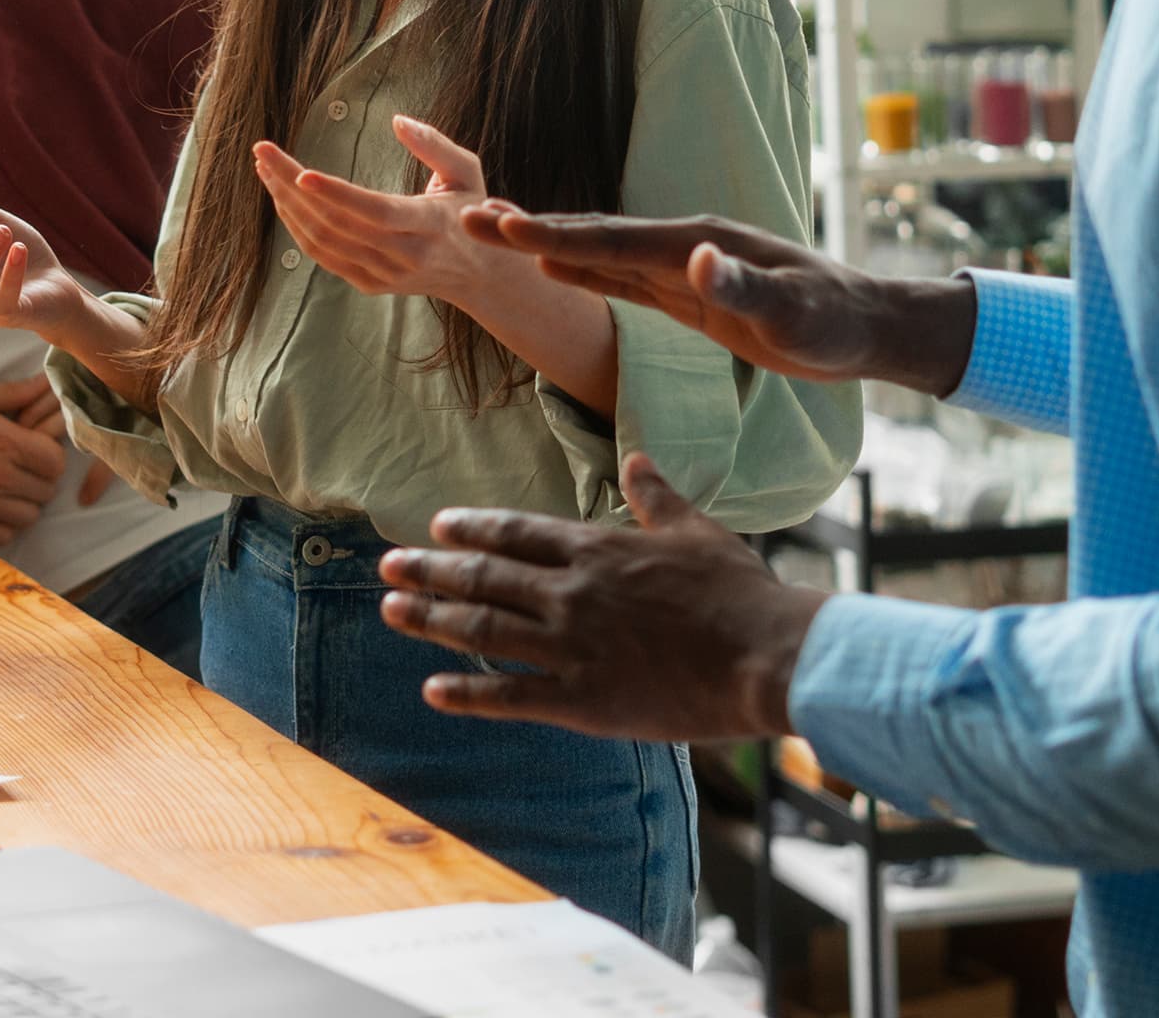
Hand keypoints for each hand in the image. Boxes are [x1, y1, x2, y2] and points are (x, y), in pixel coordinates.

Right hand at [0, 381, 67, 545]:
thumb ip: (14, 394)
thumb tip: (48, 382)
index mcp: (1, 440)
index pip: (55, 461)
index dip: (51, 454)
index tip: (36, 447)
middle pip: (46, 491)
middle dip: (40, 478)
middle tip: (24, 466)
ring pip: (28, 517)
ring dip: (25, 503)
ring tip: (10, 487)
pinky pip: (1, 535)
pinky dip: (3, 524)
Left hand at [254, 115, 521, 307]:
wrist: (477, 275)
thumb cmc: (469, 211)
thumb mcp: (467, 171)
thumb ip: (434, 144)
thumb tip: (397, 120)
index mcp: (431, 224)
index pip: (377, 212)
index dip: (337, 195)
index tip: (301, 173)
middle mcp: (405, 255)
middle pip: (336, 223)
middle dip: (292, 186)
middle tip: (263, 152)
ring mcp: (384, 274)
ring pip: (322, 241)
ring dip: (287, 204)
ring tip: (266, 168)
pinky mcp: (369, 284)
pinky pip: (322, 255)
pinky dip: (296, 225)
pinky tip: (282, 196)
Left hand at [378, 454, 826, 742]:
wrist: (768, 655)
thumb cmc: (740, 592)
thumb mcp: (697, 530)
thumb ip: (656, 497)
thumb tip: (638, 459)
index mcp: (598, 549)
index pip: (518, 532)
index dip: (473, 528)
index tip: (437, 525)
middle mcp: (572, 592)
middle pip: (484, 576)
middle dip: (431, 570)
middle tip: (390, 566)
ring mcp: (573, 645)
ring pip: (484, 628)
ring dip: (432, 619)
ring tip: (391, 611)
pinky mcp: (583, 698)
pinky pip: (511, 695)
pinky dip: (468, 692)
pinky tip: (432, 689)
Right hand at [463, 205, 972, 394]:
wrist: (864, 327)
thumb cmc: (832, 321)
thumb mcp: (793, 312)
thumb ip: (744, 286)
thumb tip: (701, 261)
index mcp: (696, 245)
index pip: (612, 241)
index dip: (554, 236)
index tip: (501, 224)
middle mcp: (681, 246)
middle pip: (593, 237)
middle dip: (530, 229)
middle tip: (468, 218)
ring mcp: (682, 267)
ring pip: (599, 254)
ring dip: (547, 245)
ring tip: (493, 231)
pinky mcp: (687, 293)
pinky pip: (620, 279)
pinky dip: (580, 270)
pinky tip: (553, 268)